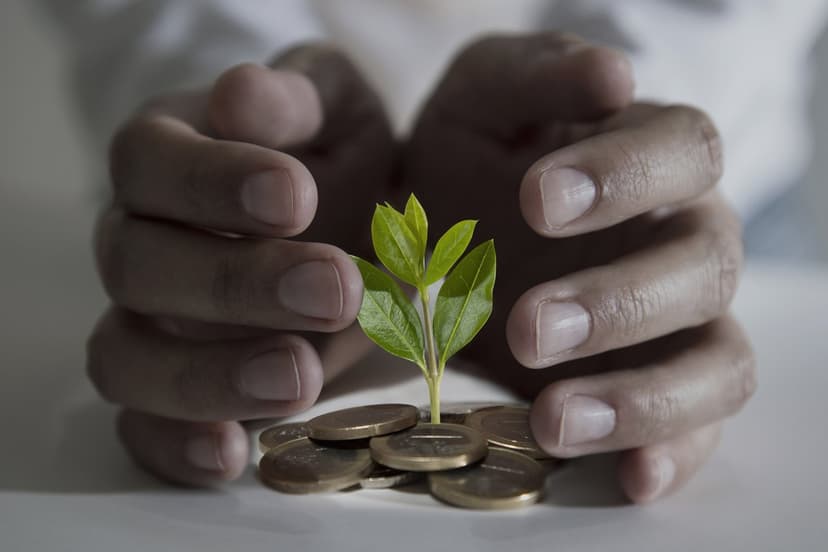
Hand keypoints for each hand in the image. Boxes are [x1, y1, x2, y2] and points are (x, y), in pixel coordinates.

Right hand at [87, 45, 394, 484]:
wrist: (360, 217)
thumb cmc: (335, 153)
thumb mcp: (332, 105)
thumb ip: (293, 98)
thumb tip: (239, 97)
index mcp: (167, 160)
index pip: (149, 164)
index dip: (211, 182)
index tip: (296, 196)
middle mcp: (142, 243)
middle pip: (137, 267)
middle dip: (234, 283)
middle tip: (334, 288)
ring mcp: (151, 325)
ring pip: (127, 359)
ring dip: (208, 376)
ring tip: (299, 377)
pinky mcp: (179, 392)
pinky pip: (143, 429)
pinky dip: (176, 447)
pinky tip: (233, 455)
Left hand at [405, 33, 755, 502]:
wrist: (448, 227)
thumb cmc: (474, 152)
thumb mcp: (483, 98)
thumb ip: (539, 76)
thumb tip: (613, 75)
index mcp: (655, 156)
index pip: (683, 151)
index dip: (625, 175)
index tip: (536, 199)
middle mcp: (687, 239)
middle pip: (703, 269)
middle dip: (619, 302)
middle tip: (530, 328)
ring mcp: (682, 322)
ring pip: (717, 364)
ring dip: (645, 397)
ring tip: (554, 419)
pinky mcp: (656, 389)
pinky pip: (695, 430)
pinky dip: (670, 454)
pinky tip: (629, 477)